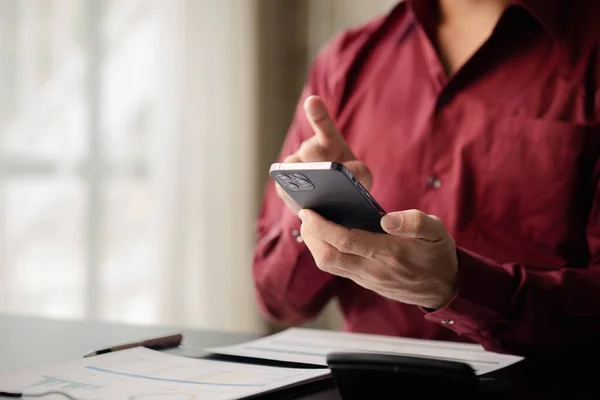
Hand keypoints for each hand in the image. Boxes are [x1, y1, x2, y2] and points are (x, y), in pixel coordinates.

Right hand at [276, 95, 371, 213]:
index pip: (323, 124)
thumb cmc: (349, 186)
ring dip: (307, 184)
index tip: (313, 101)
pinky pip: (286, 191)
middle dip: (317, 165)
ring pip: (295, 173)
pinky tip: (304, 207)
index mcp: (329, 141)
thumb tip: (345, 171)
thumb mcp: (363, 179)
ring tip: (317, 198)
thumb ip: (361, 173)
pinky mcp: (282, 186)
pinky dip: (296, 200)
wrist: (334, 205)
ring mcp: (291, 167)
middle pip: (308, 153)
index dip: (317, 113)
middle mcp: (307, 149)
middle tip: (326, 176)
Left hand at [298, 208, 457, 309]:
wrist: (444, 288)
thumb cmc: (438, 254)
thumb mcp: (436, 231)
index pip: (345, 241)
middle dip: (311, 236)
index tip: (308, 212)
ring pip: (329, 265)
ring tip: (311, 224)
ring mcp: (367, 279)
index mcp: (389, 253)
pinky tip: (325, 236)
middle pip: (328, 257)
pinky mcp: (365, 282)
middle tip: (306, 215)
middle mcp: (373, 270)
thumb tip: (385, 219)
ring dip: (315, 245)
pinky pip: (338, 268)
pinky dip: (326, 251)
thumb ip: (413, 222)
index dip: (322, 226)